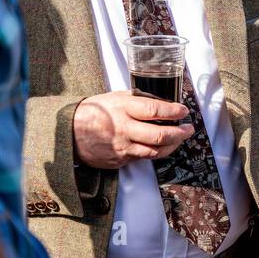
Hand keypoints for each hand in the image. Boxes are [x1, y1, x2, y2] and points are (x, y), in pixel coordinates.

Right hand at [72, 91, 192, 169]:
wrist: (70, 132)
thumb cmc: (93, 112)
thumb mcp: (114, 97)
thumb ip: (136, 99)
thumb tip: (159, 102)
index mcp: (123, 108)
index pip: (155, 110)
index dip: (173, 111)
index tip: (183, 111)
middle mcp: (124, 129)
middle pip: (160, 135)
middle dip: (179, 133)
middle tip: (188, 129)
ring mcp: (122, 147)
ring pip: (155, 151)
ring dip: (172, 146)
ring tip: (179, 139)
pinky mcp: (120, 160)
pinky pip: (142, 157)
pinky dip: (154, 152)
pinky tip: (161, 147)